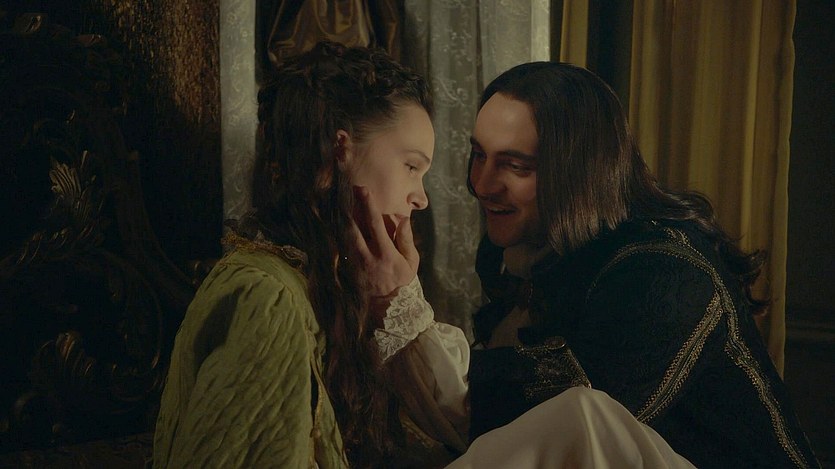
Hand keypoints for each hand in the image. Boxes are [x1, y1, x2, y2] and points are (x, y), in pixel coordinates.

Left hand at [347, 186, 418, 300]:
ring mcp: (355, 264)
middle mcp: (367, 258)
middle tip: (347, 191)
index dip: (368, 205)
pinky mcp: (348, 269)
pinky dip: (340, 232)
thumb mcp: (411, 261)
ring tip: (341, 202)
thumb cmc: (403, 279)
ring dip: (342, 218)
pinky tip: (339, 222)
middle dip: (349, 208)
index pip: (375, 225)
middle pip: (353, 228)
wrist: (388, 306)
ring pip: (344, 236)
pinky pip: (342, 246)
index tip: (363, 189)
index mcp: (386, 254)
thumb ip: (406, 239)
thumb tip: (402, 218)